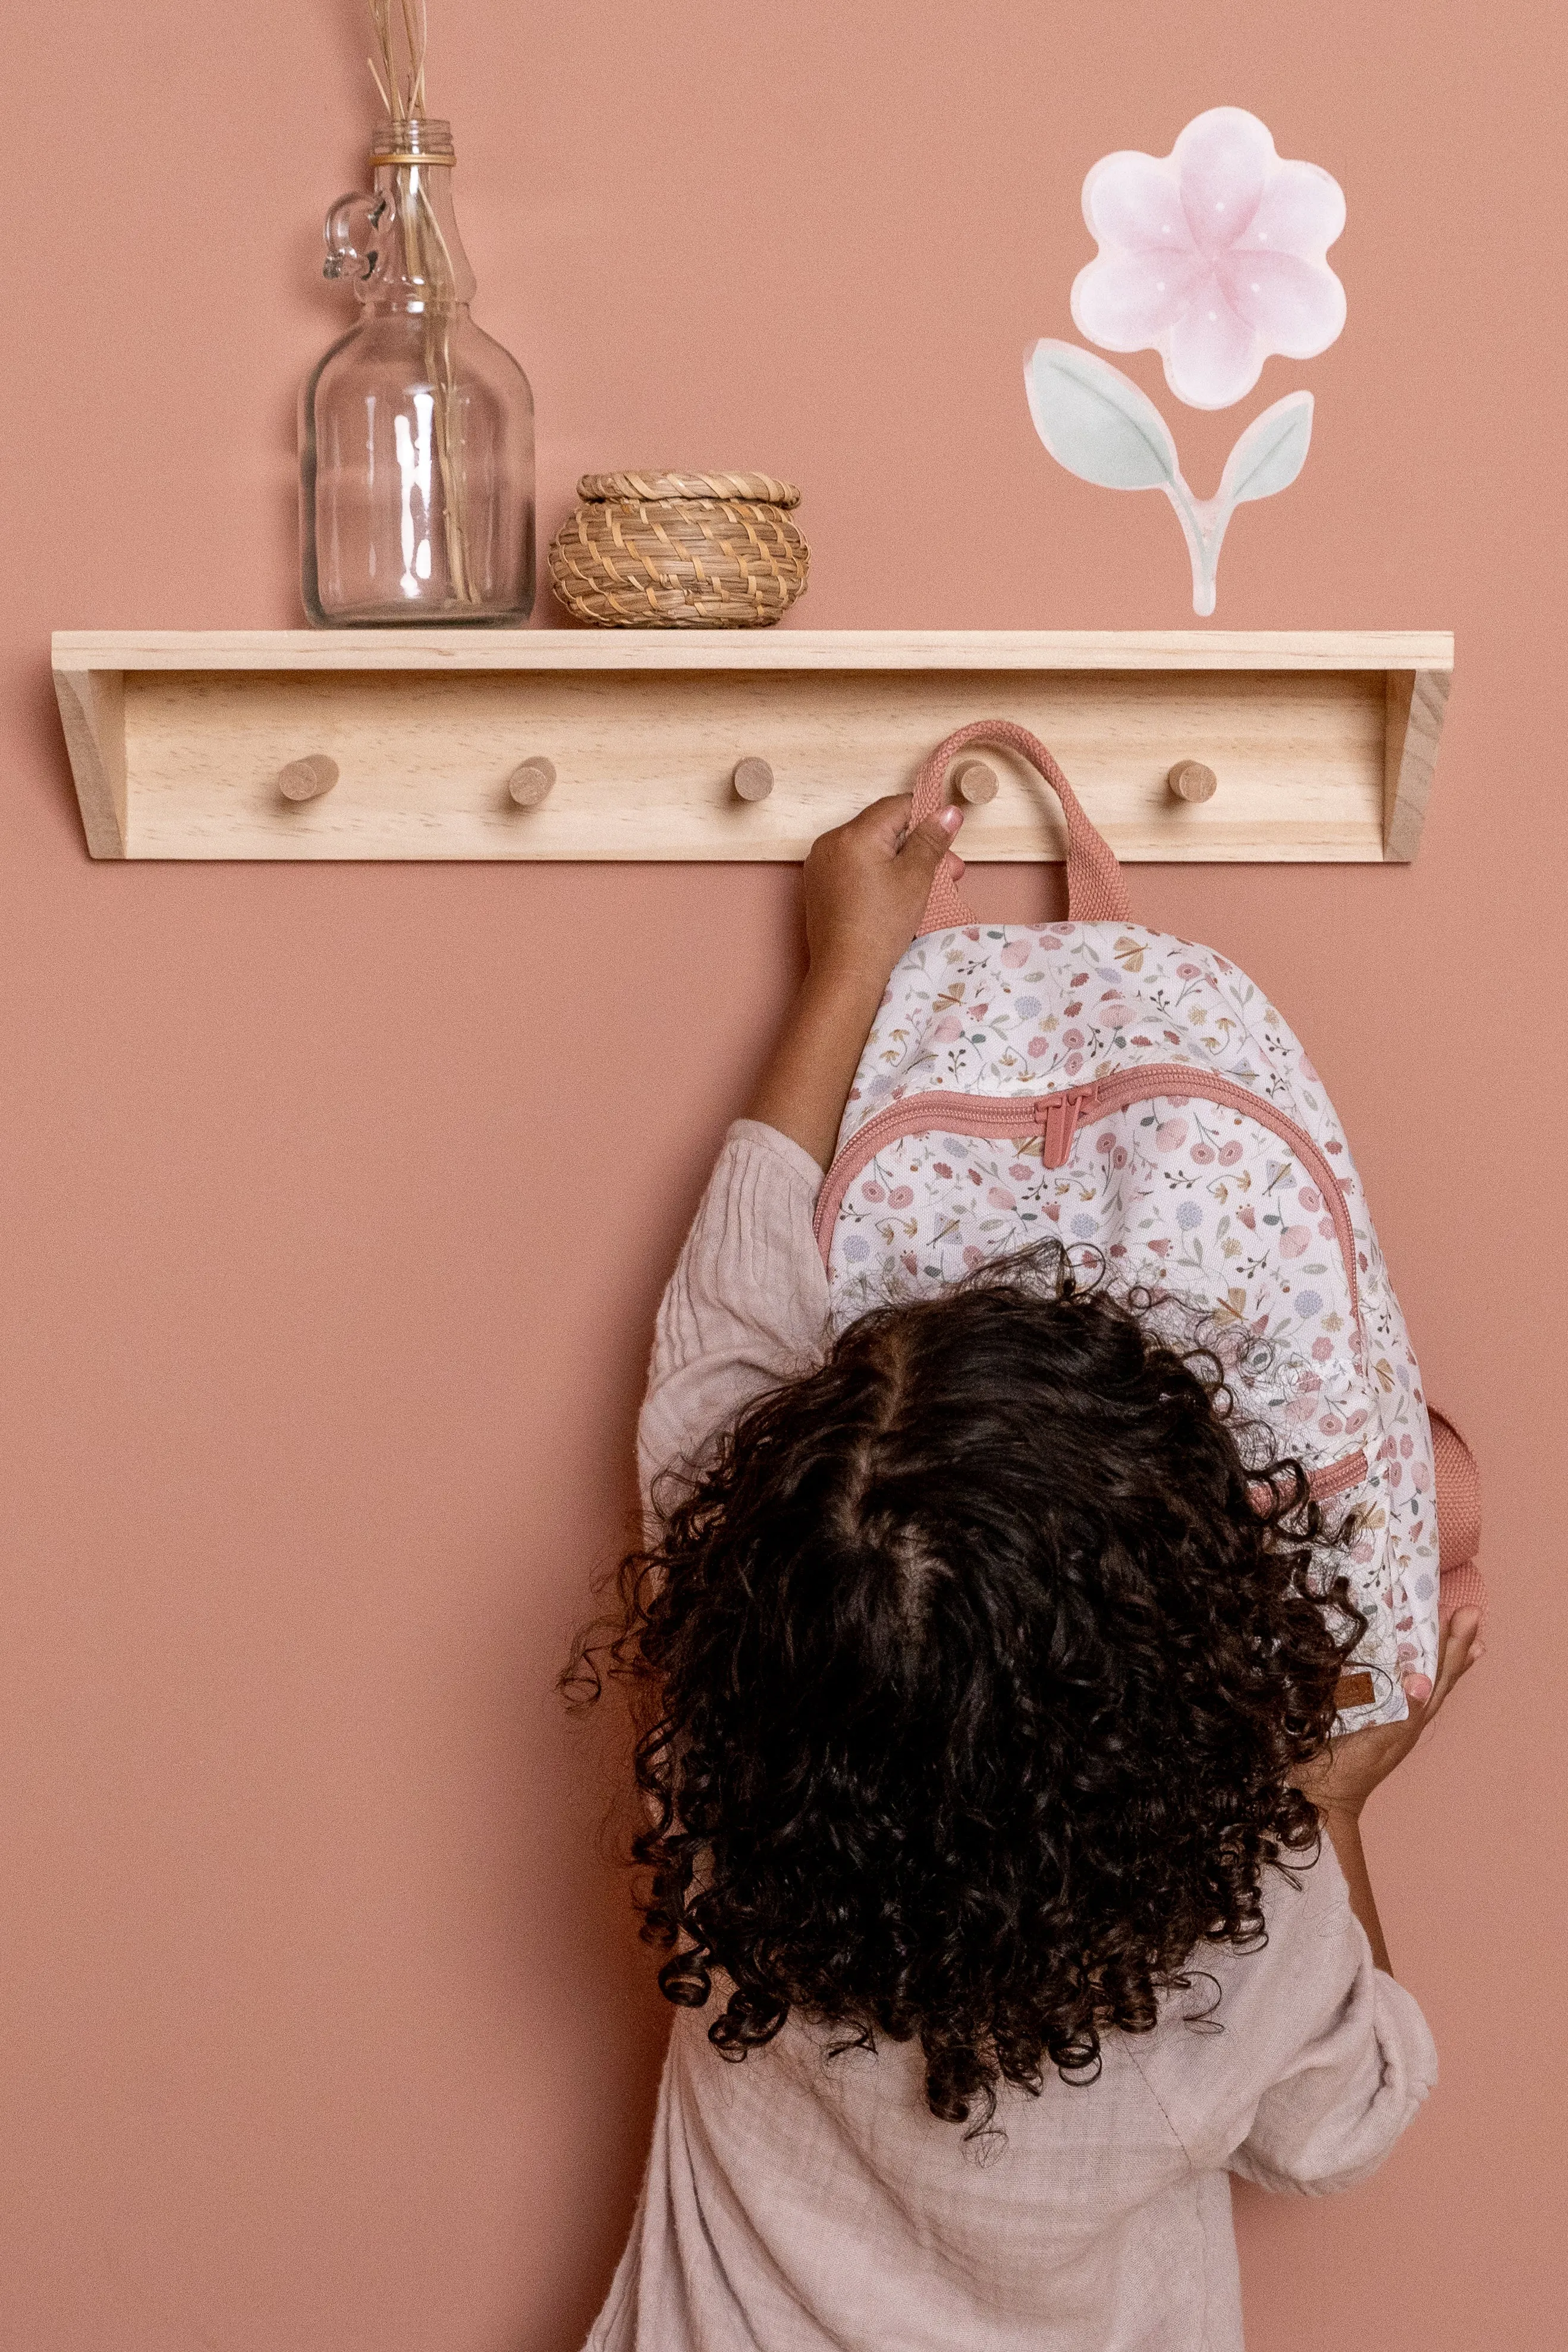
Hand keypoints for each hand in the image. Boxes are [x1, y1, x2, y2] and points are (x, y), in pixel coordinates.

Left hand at [801, 794, 965, 992]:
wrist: (846, 972)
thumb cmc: (881, 927)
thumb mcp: (915, 878)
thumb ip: (931, 840)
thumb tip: (948, 812)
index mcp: (852, 834)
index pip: (896, 806)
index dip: (926, 817)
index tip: (947, 835)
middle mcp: (830, 842)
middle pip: (883, 829)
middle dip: (918, 846)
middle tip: (947, 870)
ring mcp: (820, 864)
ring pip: (870, 849)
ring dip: (901, 861)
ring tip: (926, 886)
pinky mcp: (819, 884)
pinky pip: (854, 866)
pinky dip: (878, 873)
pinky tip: (897, 894)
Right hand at [1293, 1609, 1483, 1822]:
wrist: (1315, 1794)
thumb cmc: (1347, 1769)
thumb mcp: (1379, 1742)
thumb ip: (1402, 1713)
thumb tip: (1423, 1681)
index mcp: (1410, 1716)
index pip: (1439, 1676)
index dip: (1454, 1647)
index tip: (1469, 1616)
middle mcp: (1403, 1710)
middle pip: (1435, 1673)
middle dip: (1453, 1643)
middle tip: (1471, 1612)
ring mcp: (1384, 1710)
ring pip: (1417, 1675)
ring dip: (1437, 1651)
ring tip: (1456, 1629)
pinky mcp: (1358, 1707)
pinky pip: (1385, 1678)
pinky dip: (1400, 1661)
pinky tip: (1402, 1653)